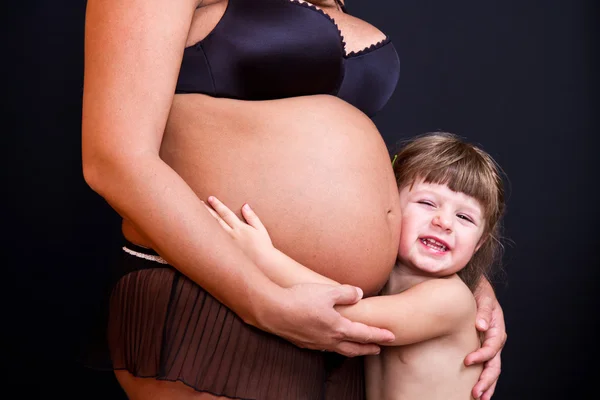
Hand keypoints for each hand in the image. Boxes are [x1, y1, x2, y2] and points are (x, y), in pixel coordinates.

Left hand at [204, 196, 273, 264]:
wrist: (264, 263)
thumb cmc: (264, 246)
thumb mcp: (260, 229)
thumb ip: (251, 217)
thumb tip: (245, 205)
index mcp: (240, 228)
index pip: (226, 213)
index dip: (218, 205)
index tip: (210, 198)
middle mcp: (231, 235)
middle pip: (216, 221)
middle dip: (207, 211)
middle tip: (198, 203)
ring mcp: (227, 245)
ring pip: (214, 231)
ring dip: (205, 222)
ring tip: (197, 216)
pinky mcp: (226, 252)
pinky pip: (215, 243)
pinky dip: (208, 236)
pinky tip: (201, 233)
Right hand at [261, 282, 395, 356]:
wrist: (272, 310)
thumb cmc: (300, 299)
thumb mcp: (327, 291)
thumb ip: (346, 293)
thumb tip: (359, 294)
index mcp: (338, 328)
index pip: (364, 334)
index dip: (379, 334)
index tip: (391, 337)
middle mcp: (329, 339)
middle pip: (354, 348)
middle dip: (368, 349)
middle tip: (379, 349)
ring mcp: (315, 343)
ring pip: (338, 350)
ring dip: (351, 350)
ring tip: (356, 347)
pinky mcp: (303, 342)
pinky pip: (323, 347)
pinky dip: (333, 346)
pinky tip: (330, 341)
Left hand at [465, 279, 506, 398]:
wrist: (474, 286)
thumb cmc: (478, 290)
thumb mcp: (483, 296)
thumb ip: (484, 310)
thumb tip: (481, 326)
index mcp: (498, 327)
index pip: (492, 346)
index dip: (481, 355)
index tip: (467, 361)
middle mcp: (496, 339)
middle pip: (495, 364)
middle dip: (486, 380)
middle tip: (475, 393)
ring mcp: (490, 344)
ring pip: (492, 369)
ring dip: (486, 385)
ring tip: (478, 398)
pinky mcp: (482, 346)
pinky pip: (485, 366)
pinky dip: (483, 379)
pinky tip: (477, 391)